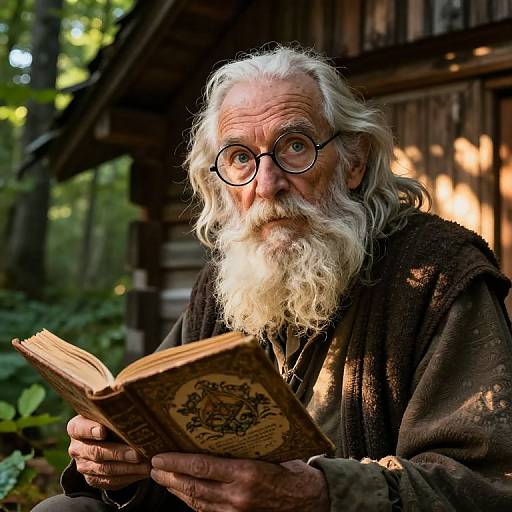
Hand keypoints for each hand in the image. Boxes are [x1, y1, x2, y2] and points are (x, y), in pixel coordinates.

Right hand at [67, 415, 150, 490]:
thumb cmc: (112, 420)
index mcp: (76, 427)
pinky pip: (110, 482)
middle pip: (96, 452)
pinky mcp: (93, 479)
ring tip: (146, 465)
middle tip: (137, 454)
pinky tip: (142, 472)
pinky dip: (128, 477)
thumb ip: (117, 411)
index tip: (103, 431)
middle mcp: (77, 447)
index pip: (79, 428)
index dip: (90, 430)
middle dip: (118, 453)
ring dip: (127, 468)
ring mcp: (83, 465)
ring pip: (105, 469)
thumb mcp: (110, 413)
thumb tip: (139, 410)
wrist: (107, 439)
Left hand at [150, 452, 328, 511]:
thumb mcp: (267, 452)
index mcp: (246, 473)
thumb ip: (242, 448)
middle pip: (194, 487)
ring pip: (197, 502)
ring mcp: (237, 511)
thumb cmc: (290, 470)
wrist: (309, 500)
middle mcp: (238, 495)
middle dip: (169, 478)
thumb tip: (216, 432)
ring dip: (177, 490)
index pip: (202, 467)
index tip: (159, 457)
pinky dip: (193, 502)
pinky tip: (184, 494)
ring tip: (163, 479)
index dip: (177, 463)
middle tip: (153, 468)